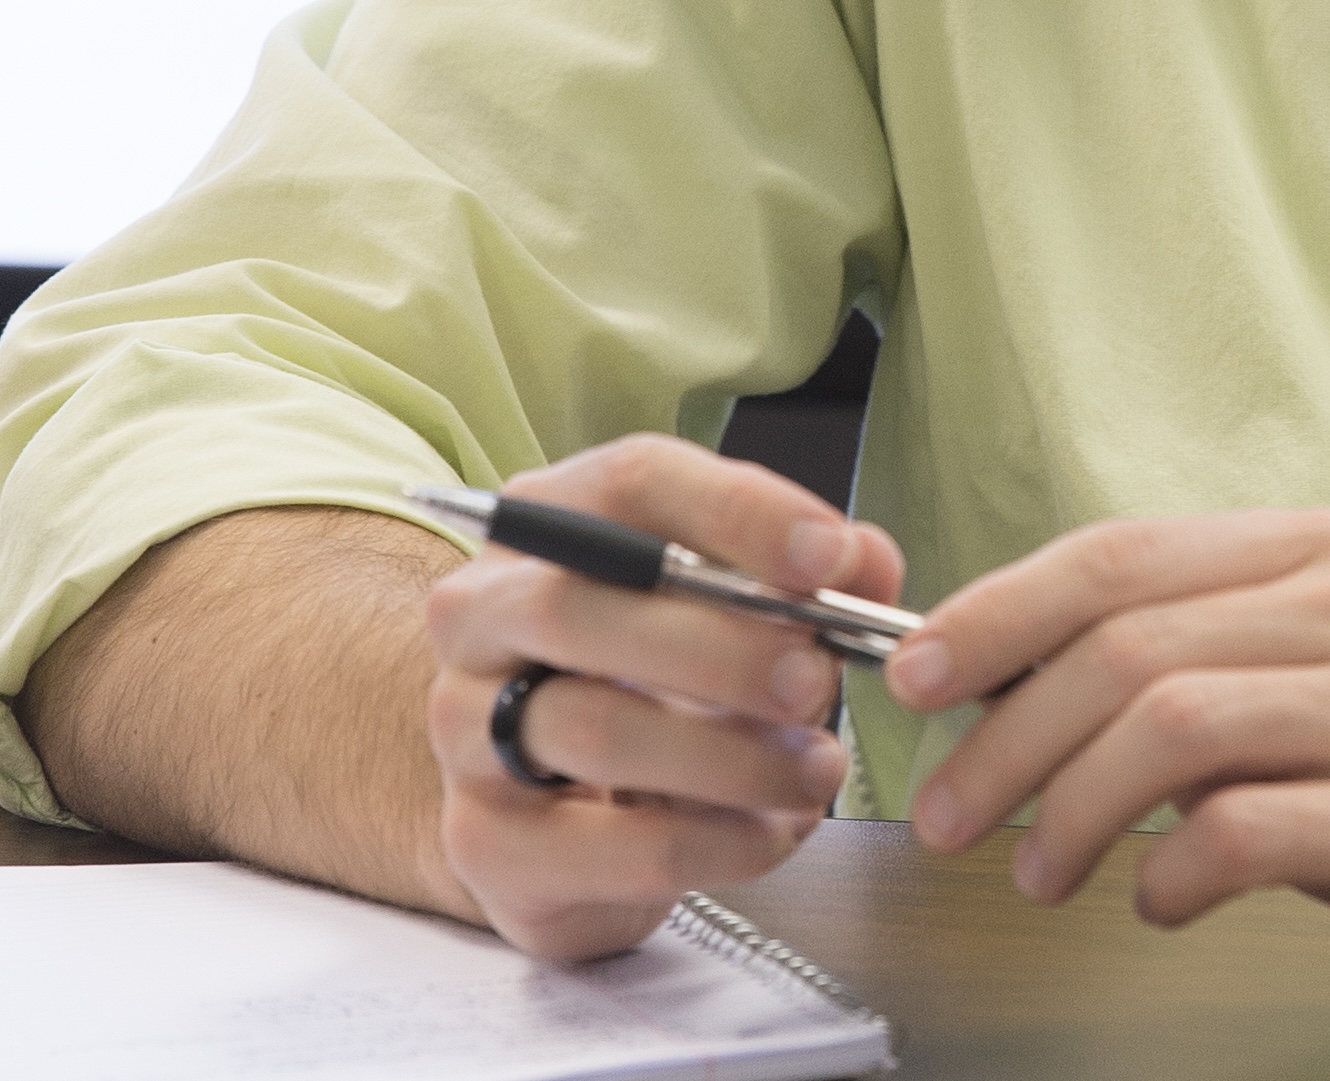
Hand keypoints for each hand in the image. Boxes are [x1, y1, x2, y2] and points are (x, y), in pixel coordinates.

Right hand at [422, 435, 905, 961]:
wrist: (556, 801)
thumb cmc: (655, 670)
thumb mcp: (729, 600)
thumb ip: (807, 573)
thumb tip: (866, 565)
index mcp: (548, 519)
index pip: (634, 482)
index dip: (739, 512)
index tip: (830, 559)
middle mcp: (483, 613)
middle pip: (583, 605)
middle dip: (721, 645)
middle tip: (819, 679)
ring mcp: (464, 733)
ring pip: (592, 729)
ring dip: (728, 755)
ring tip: (817, 770)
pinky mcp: (485, 845)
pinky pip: (602, 846)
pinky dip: (709, 841)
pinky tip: (774, 833)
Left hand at [885, 507, 1329, 1009]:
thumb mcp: (1311, 667)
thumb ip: (1191, 653)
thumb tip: (1010, 676)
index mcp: (1308, 552)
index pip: (1116, 557)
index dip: (997, 613)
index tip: (915, 677)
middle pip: (1126, 645)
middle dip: (1007, 732)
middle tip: (950, 812)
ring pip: (1173, 726)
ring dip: (1072, 807)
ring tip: (1038, 870)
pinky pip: (1251, 830)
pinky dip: (1174, 872)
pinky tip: (1157, 900)